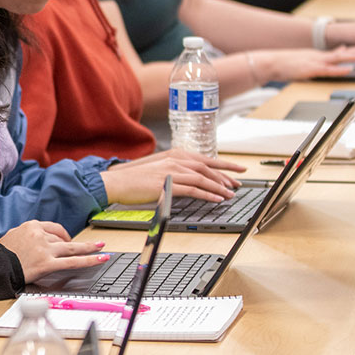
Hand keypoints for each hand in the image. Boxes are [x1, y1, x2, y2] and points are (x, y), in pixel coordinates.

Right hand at [0, 220, 108, 282]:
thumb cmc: (0, 254)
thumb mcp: (12, 236)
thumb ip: (27, 236)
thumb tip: (35, 241)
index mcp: (31, 226)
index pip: (53, 228)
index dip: (63, 235)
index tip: (67, 239)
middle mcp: (40, 235)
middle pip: (62, 238)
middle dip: (77, 243)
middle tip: (93, 244)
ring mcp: (45, 249)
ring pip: (71, 248)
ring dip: (89, 248)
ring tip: (101, 248)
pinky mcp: (47, 263)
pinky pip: (73, 261)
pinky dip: (89, 260)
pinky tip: (100, 258)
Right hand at [103, 149, 244, 203]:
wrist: (117, 181)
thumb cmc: (134, 178)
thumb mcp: (158, 170)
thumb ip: (174, 171)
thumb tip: (189, 180)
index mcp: (174, 155)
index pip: (205, 159)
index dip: (224, 165)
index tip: (237, 169)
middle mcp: (176, 160)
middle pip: (207, 168)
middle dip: (225, 177)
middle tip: (237, 185)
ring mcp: (172, 171)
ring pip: (203, 179)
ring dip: (219, 187)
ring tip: (230, 194)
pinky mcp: (168, 184)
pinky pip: (193, 190)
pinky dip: (207, 194)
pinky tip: (217, 199)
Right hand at [251, 45, 354, 81]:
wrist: (269, 63)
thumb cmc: (283, 64)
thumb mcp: (302, 61)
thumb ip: (316, 61)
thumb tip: (320, 61)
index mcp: (318, 56)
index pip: (341, 52)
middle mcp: (319, 56)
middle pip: (344, 53)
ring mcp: (315, 62)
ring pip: (339, 58)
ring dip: (354, 56)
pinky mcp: (310, 69)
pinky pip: (327, 70)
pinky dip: (339, 70)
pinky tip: (349, 69)